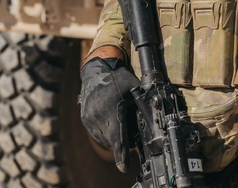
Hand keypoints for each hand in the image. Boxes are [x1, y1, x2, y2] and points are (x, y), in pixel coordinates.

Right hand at [79, 56, 139, 171]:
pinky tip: (111, 120)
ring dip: (114, 137)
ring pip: (105, 139)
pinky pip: (97, 134)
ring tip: (119, 121)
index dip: (122, 153)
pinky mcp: (85, 119)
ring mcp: (89, 119)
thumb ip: (142, 104)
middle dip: (123, 141)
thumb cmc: (118, 78)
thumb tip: (153, 119)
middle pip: (113, 140)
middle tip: (131, 131)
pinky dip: (106, 132)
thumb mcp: (134, 88)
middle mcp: (98, 116)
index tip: (124, 167)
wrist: (96, 70)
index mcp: (112, 110)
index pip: (118, 137)